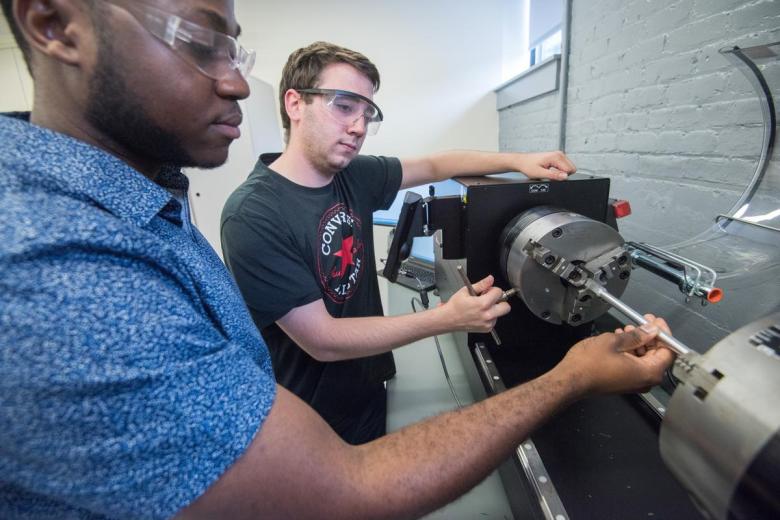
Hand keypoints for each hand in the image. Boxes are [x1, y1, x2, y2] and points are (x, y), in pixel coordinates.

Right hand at [442, 275, 510, 331]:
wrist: (448, 319)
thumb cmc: (455, 306)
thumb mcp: (466, 291)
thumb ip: (481, 285)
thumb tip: (490, 279)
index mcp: (483, 304)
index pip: (499, 292)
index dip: (493, 290)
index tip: (488, 291)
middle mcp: (487, 315)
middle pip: (506, 307)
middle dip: (500, 301)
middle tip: (491, 299)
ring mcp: (487, 323)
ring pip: (500, 314)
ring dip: (494, 309)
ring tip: (482, 307)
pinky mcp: (487, 329)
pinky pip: (494, 321)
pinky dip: (490, 317)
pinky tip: (480, 314)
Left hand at [513, 151, 575, 180]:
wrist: (522, 161)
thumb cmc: (528, 166)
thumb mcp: (540, 173)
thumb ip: (554, 175)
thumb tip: (565, 176)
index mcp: (556, 157)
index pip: (569, 170)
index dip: (561, 177)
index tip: (552, 177)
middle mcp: (559, 154)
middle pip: (571, 169)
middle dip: (562, 175)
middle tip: (550, 175)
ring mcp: (559, 155)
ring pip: (568, 168)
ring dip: (560, 173)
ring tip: (549, 172)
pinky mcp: (557, 157)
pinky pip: (564, 167)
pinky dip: (558, 171)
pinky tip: (549, 170)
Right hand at [556, 315, 674, 396]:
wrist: (571, 379)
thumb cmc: (590, 362)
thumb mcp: (614, 342)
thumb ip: (637, 335)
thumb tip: (651, 330)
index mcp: (648, 372)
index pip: (668, 351)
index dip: (664, 333)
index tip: (656, 321)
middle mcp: (646, 381)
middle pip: (657, 355)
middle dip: (649, 336)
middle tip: (641, 321)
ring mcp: (635, 383)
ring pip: (645, 359)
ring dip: (638, 342)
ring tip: (626, 329)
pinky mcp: (625, 382)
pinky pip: (635, 365)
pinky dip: (631, 351)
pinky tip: (620, 339)